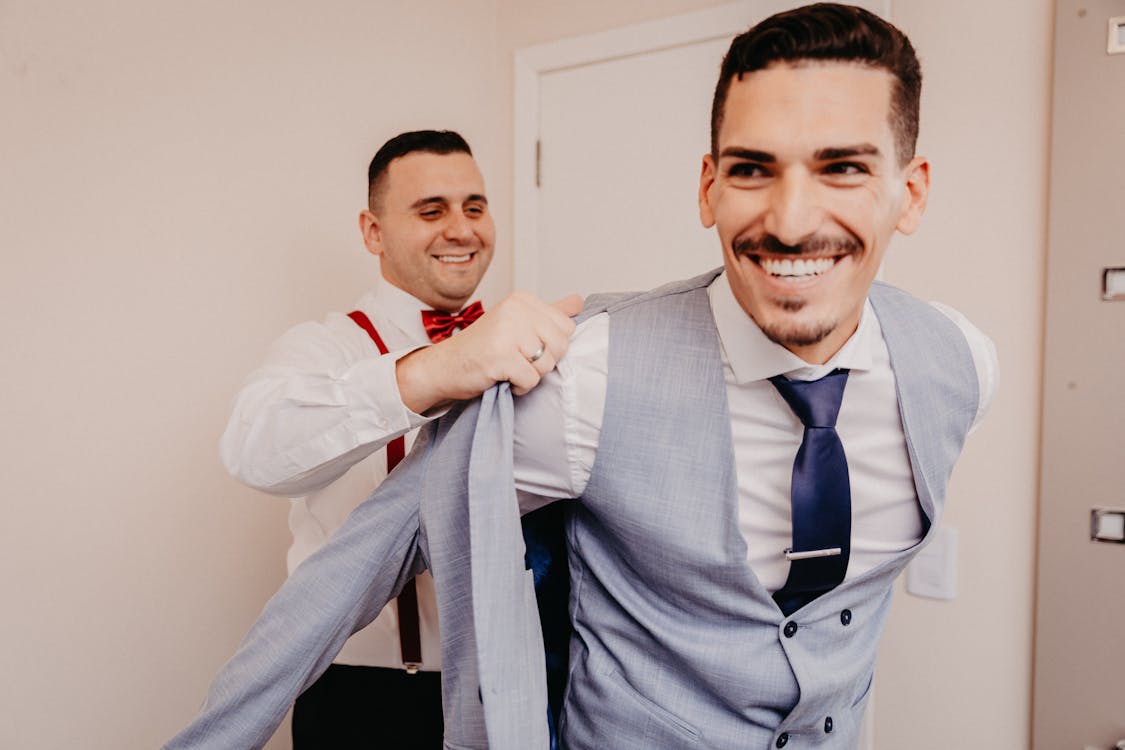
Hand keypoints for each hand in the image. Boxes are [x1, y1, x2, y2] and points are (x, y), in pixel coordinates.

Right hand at [396, 292, 583, 413]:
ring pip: (547, 364)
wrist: (445, 366)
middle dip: (543, 361)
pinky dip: (519, 387)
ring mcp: (507, 332)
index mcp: (523, 300)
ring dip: (530, 375)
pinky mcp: (500, 356)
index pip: (567, 328)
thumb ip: (550, 313)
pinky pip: (531, 380)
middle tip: (517, 359)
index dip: (550, 345)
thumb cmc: (483, 347)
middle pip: (561, 346)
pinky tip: (502, 377)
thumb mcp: (518, 323)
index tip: (526, 345)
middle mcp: (516, 310)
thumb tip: (579, 300)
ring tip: (508, 367)